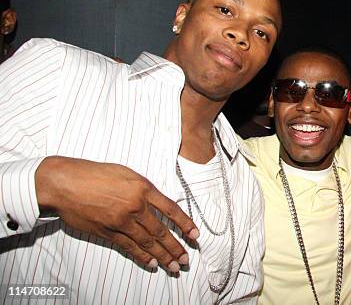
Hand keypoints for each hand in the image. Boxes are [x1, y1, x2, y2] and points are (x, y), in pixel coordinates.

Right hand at [36, 156, 199, 272]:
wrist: (65, 183)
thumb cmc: (95, 174)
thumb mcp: (127, 174)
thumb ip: (144, 189)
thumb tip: (158, 204)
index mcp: (143, 188)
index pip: (171, 209)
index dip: (185, 224)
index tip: (195, 235)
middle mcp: (135, 206)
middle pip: (161, 231)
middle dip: (176, 247)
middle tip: (186, 259)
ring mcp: (121, 221)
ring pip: (147, 242)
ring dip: (163, 256)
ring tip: (174, 266)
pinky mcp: (107, 232)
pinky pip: (129, 247)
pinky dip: (142, 256)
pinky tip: (152, 263)